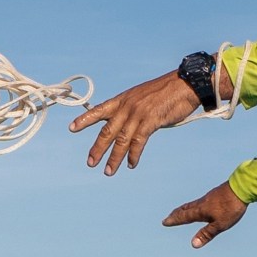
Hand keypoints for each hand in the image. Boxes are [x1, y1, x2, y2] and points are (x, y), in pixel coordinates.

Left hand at [69, 71, 202, 174]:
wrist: (185, 85)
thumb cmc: (166, 92)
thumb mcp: (142, 97)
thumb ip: (132, 111)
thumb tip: (128, 126)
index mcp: (122, 99)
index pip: (99, 110)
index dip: (85, 119)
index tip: (72, 127)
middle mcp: (126, 107)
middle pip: (107, 131)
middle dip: (97, 148)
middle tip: (90, 162)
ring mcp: (137, 114)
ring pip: (121, 140)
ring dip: (114, 158)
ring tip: (108, 171)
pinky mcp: (150, 121)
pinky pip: (138, 142)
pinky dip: (133, 155)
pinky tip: (131, 164)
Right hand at [164, 182, 246, 247]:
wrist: (241, 188)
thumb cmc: (231, 208)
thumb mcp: (220, 225)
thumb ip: (207, 234)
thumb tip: (193, 244)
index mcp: (200, 211)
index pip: (184, 217)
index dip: (174, 220)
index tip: (165, 222)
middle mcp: (202, 203)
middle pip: (185, 209)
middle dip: (176, 214)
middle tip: (169, 217)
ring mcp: (209, 197)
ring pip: (193, 204)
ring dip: (184, 208)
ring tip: (181, 210)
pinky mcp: (216, 194)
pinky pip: (201, 201)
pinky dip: (195, 205)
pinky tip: (201, 205)